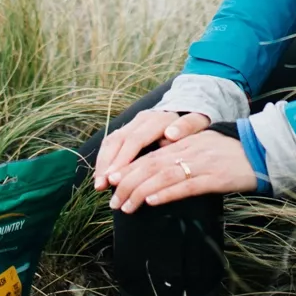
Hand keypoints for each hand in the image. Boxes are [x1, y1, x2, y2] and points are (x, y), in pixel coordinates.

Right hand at [93, 109, 209, 190]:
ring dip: (103, 164)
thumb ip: (187, 127)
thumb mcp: (197, 123)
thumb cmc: (195, 125)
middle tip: (101, 185)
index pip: (134, 140)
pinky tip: (102, 178)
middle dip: (107, 164)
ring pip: (111, 142)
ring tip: (98, 185)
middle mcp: (141, 119)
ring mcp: (133, 124)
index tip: (114, 177)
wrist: (189, 110)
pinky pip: (112, 144)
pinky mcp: (129, 130)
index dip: (122, 159)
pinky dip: (105, 161)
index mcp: (156, 119)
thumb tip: (171, 134)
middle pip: (117, 140)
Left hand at [110, 130, 257, 211]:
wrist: (262, 150)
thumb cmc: (232, 151)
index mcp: (184, 143)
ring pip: (162, 176)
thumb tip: (160, 158)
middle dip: (128, 184)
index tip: (111, 182)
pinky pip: (186, 186)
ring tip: (125, 206)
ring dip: (140, 192)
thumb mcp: (204, 145)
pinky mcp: (215, 178)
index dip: (128, 169)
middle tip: (112, 200)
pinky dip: (166, 193)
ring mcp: (201, 163)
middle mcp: (188, 150)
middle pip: (150, 166)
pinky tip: (151, 201)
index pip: (149, 156)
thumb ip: (182, 150)